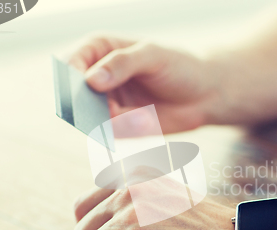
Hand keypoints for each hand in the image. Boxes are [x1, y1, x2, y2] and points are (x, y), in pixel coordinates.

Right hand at [67, 34, 227, 133]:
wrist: (204, 94)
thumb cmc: (180, 66)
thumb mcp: (153, 56)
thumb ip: (122, 64)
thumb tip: (90, 80)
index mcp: (100, 49)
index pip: (71, 61)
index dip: (71, 76)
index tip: (85, 87)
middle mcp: (97, 77)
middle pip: (74, 95)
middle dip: (88, 106)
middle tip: (110, 110)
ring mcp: (107, 102)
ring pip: (91, 118)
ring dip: (114, 121)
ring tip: (143, 117)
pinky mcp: (119, 125)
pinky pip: (112, 133)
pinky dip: (128, 129)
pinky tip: (148, 121)